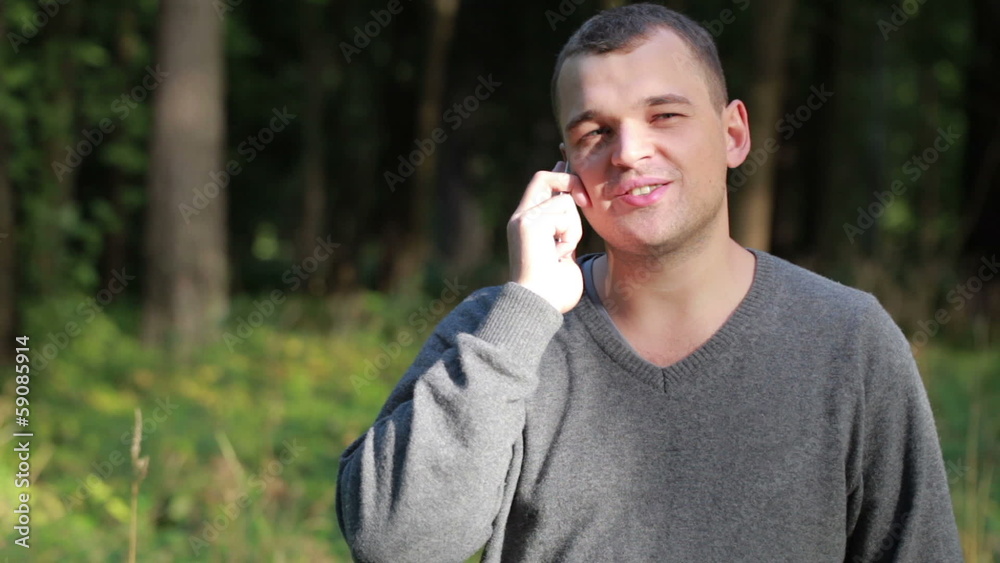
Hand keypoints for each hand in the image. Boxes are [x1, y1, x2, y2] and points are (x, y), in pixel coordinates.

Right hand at [507, 161, 590, 312]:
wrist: (537, 306)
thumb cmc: (553, 291)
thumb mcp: (564, 254)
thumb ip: (565, 231)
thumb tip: (575, 212)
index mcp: (526, 225)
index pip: (541, 187)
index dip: (558, 172)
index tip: (565, 157)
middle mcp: (520, 218)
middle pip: (544, 178)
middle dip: (568, 182)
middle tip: (585, 202)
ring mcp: (523, 218)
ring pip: (564, 201)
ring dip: (573, 227)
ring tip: (561, 252)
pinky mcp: (529, 222)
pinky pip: (564, 213)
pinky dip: (569, 234)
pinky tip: (558, 253)